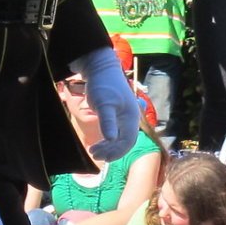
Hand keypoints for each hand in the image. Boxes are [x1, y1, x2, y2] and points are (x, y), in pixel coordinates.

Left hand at [77, 46, 142, 160]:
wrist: (100, 69)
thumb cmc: (103, 85)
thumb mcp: (104, 104)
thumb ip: (108, 122)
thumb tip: (110, 140)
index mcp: (131, 117)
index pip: (127, 141)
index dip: (115, 151)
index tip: (100, 155)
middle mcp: (130, 119)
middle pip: (125, 142)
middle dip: (111, 151)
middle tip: (94, 154)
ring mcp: (124, 117)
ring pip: (120, 139)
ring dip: (109, 147)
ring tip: (94, 150)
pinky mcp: (117, 115)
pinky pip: (116, 133)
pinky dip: (108, 141)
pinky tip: (99, 143)